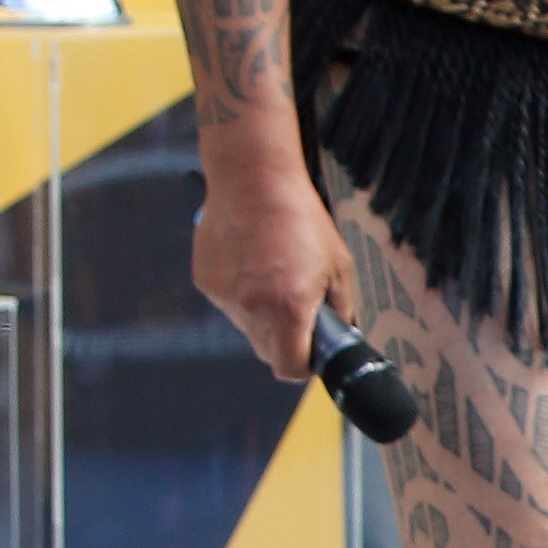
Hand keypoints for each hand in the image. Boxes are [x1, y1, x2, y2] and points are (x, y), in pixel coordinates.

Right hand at [191, 162, 348, 385]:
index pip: (289, 367)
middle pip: (267, 351)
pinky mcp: (206, 282)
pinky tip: (252, 263)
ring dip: (262, 316)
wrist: (252, 180)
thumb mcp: (338, 265)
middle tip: (299, 312)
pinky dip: (241, 294)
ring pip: (247, 328)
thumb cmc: (302, 219)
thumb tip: (341, 334)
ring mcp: (225, 297)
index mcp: (289, 308)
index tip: (311, 356)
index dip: (303, 367)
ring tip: (274, 276)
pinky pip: (229, 304)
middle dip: (286, 341)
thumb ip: (341, 308)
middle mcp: (253, 308)